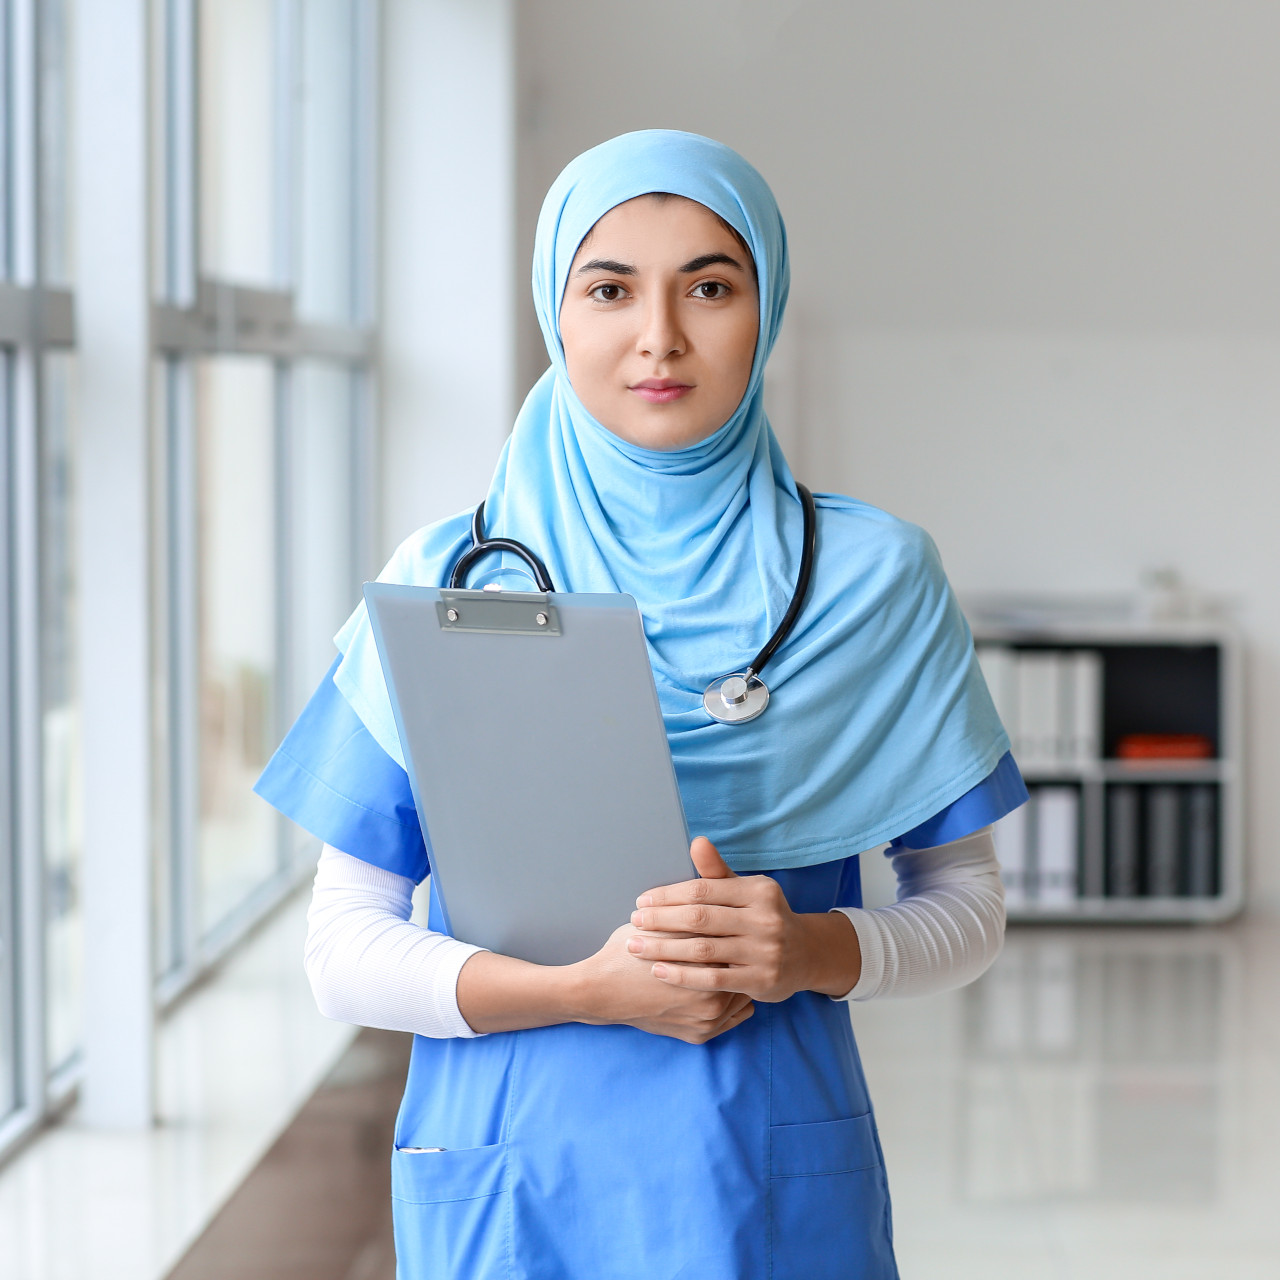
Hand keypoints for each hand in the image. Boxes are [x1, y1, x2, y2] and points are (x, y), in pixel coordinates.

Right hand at [571, 922, 754, 1044]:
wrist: (602, 990)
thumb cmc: (630, 952)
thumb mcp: (664, 924)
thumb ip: (699, 914)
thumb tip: (726, 899)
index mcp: (707, 967)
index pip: (738, 944)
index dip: (735, 931)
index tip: (735, 923)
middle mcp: (712, 1000)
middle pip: (743, 972)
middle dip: (739, 957)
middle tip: (737, 941)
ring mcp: (707, 1022)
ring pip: (741, 996)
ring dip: (738, 980)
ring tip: (731, 962)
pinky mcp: (699, 1035)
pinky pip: (733, 1018)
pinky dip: (731, 1003)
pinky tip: (724, 986)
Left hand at [626, 837, 861, 1001]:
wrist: (805, 955)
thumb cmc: (761, 916)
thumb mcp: (745, 890)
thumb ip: (717, 870)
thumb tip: (696, 841)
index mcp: (758, 891)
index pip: (703, 890)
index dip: (669, 896)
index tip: (641, 901)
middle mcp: (764, 919)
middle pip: (700, 918)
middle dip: (661, 920)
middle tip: (633, 922)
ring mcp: (765, 952)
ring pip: (703, 950)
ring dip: (664, 948)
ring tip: (636, 947)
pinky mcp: (761, 981)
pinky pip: (713, 980)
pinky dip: (682, 976)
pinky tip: (659, 971)